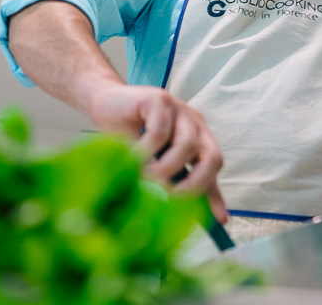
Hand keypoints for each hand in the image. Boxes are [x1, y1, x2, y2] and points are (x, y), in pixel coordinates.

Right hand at [88, 83, 226, 222]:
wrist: (103, 101)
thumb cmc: (128, 132)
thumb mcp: (152, 159)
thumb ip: (169, 179)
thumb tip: (180, 213)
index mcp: (197, 137)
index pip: (213, 167)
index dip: (215, 195)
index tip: (218, 221)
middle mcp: (193, 123)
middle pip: (211, 156)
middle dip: (196, 183)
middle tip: (171, 197)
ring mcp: (179, 109)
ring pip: (187, 145)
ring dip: (166, 168)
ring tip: (145, 177)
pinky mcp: (159, 99)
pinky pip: (160, 131)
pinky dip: (147, 149)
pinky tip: (133, 155)